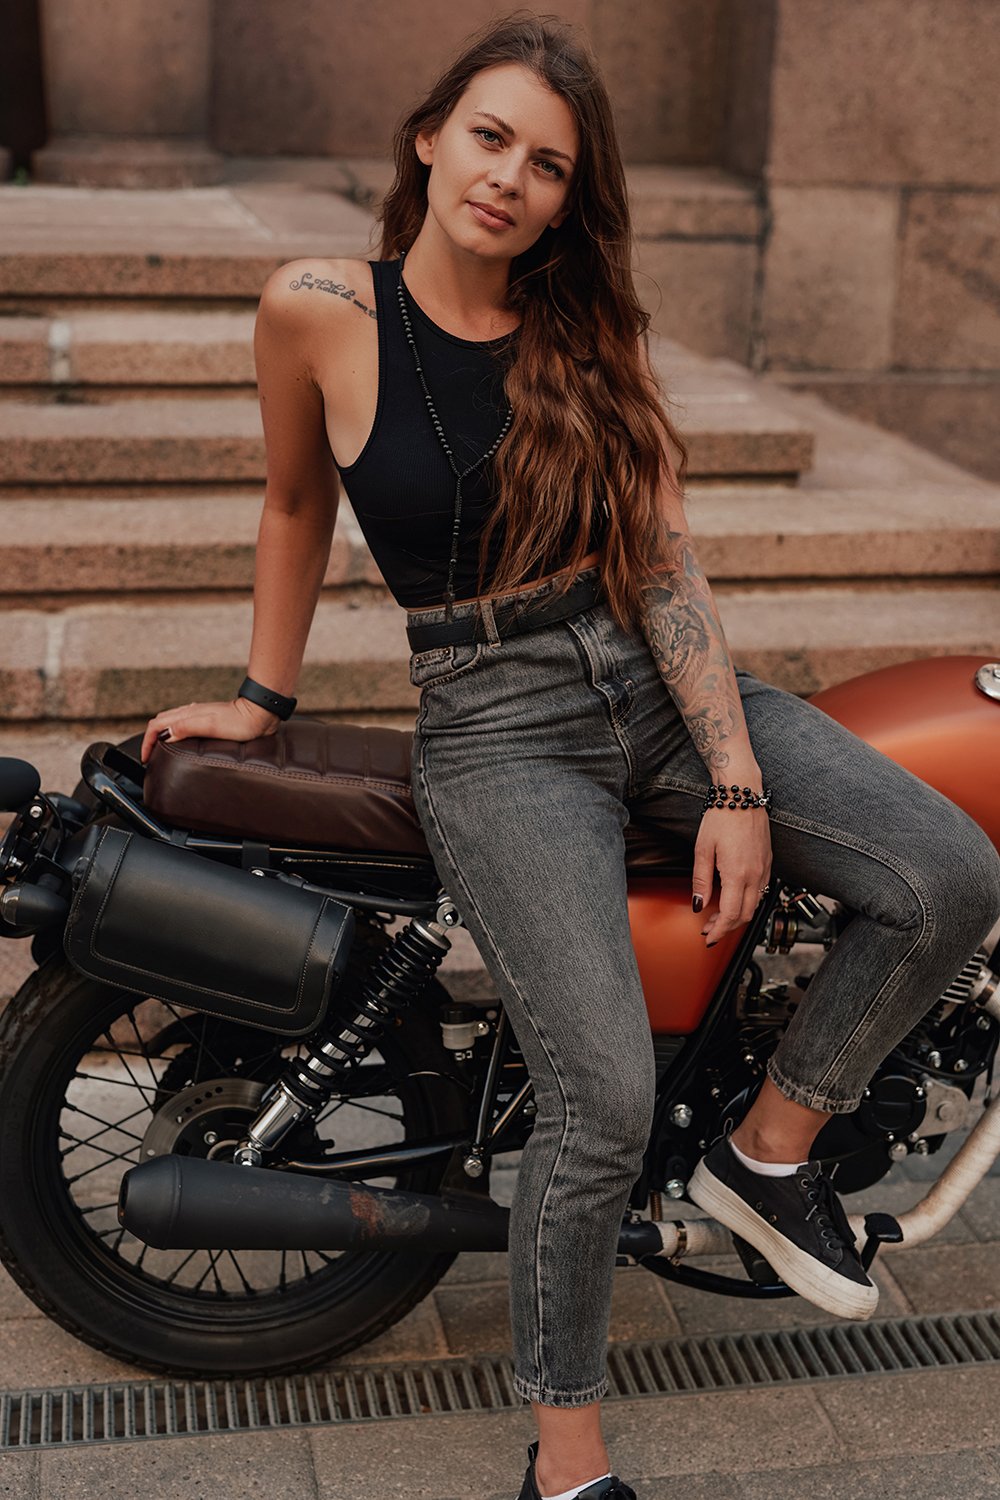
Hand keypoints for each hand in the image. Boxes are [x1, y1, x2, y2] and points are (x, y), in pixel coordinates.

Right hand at [139, 697, 279, 765]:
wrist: (259, 714)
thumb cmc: (239, 722)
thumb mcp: (210, 726)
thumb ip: (186, 728)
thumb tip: (165, 735)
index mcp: (187, 715)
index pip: (156, 725)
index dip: (147, 742)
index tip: (146, 758)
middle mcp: (190, 712)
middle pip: (160, 722)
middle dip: (150, 738)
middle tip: (150, 756)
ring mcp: (198, 714)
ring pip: (170, 721)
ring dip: (161, 734)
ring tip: (160, 750)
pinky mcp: (208, 718)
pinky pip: (183, 723)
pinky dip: (174, 732)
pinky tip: (181, 740)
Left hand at [692, 808, 771, 945]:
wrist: (742, 795)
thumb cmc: (722, 817)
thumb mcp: (702, 850)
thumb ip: (701, 880)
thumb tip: (698, 904)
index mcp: (737, 874)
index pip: (731, 915)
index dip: (719, 931)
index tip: (709, 937)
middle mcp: (755, 874)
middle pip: (745, 915)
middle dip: (727, 927)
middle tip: (709, 929)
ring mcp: (764, 868)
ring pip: (755, 905)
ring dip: (738, 916)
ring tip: (718, 916)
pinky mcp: (767, 862)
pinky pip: (761, 891)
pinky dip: (748, 902)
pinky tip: (734, 899)